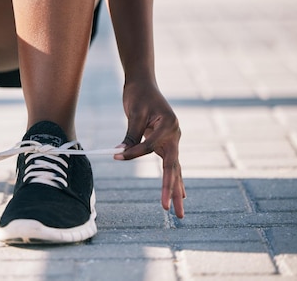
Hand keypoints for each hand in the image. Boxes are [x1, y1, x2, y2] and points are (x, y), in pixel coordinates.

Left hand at [114, 81, 185, 217]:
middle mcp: (175, 134)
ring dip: (175, 190)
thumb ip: (131, 135)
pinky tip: (179, 194)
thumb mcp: (134, 113)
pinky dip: (173, 179)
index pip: (150, 147)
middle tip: (169, 210)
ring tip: (178, 212)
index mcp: (169, 125)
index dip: (134, 152)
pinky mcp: (166, 143)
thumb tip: (120, 152)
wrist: (143, 83)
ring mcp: (173, 140)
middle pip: (173, 167)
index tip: (117, 154)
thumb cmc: (138, 95)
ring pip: (174, 169)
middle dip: (170, 190)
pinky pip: (170, 164)